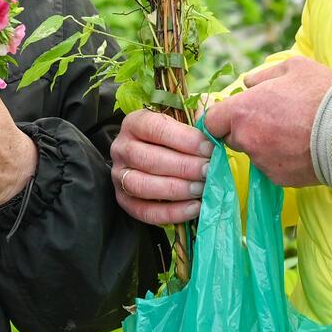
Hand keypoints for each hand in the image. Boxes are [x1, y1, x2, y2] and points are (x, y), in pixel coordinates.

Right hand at [112, 109, 209, 225]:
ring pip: (142, 185)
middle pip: (148, 159)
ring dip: (176, 189)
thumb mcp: (184, 119)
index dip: (184, 139)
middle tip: (208, 170)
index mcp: (134, 123)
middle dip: (183, 167)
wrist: (158, 157)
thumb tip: (211, 126)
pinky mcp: (124, 200)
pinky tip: (194, 207)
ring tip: (201, 188)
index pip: (156, 128)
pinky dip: (171, 212)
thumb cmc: (175, 137)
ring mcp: (119, 176)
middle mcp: (121, 148)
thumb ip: (197, 119)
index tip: (208, 148)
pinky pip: (145, 211)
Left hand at [204, 56, 331, 187]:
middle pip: (232, 138)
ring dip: (265, 144)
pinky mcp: (280, 179)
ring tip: (293, 132)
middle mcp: (247, 140)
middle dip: (246, 129)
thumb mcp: (293, 67)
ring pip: (254, 153)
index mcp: (243, 111)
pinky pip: (272, 167)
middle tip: (272, 118)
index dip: (221, 116)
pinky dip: (281, 159)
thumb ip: (263, 75)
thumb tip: (247, 84)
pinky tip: (301, 147)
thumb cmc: (321, 93)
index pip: (211, 121)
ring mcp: (263, 162)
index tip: (236, 112)